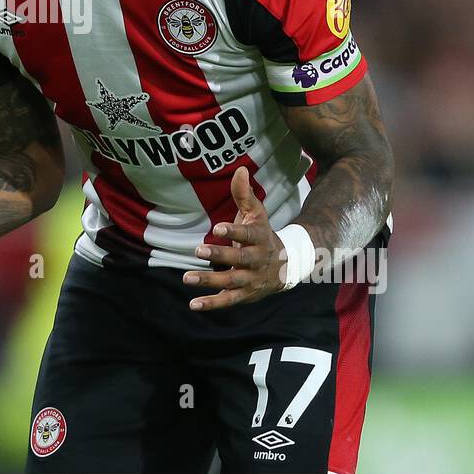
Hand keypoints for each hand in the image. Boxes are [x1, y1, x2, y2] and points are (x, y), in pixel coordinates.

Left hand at [184, 166, 286, 310]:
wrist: (287, 266)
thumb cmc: (262, 235)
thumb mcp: (257, 214)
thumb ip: (244, 194)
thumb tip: (240, 169)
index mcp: (260, 238)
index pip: (248, 234)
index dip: (234, 231)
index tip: (217, 227)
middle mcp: (257, 260)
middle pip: (240, 259)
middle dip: (220, 255)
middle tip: (198, 250)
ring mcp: (251, 280)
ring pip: (231, 282)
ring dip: (209, 281)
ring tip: (186, 277)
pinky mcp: (244, 295)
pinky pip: (228, 301)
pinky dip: (212, 304)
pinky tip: (193, 304)